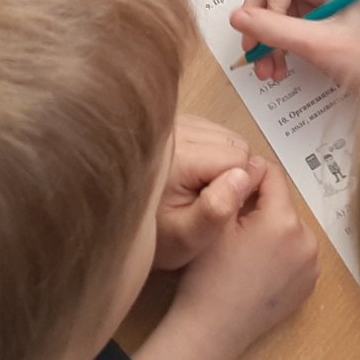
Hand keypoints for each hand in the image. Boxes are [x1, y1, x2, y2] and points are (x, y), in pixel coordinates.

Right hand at [134, 170, 319, 359]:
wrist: (210, 331)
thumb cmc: (207, 277)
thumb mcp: (216, 219)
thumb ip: (237, 183)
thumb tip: (249, 164)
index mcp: (285, 221)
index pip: (273, 174)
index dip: (248, 174)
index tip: (230, 186)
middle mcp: (307, 241)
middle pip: (283, 202)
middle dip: (260, 204)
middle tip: (233, 221)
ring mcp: (312, 266)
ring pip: (289, 227)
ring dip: (271, 227)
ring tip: (243, 245)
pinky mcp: (309, 285)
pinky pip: (296, 252)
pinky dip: (280, 251)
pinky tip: (256, 264)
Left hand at [154, 115, 263, 270]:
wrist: (117, 223)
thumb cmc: (156, 235)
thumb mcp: (188, 237)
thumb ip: (216, 210)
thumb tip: (242, 176)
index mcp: (179, 155)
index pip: (238, 157)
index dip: (235, 186)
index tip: (213, 206)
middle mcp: (175, 128)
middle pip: (233, 142)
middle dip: (229, 172)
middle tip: (204, 199)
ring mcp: (173, 122)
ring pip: (225, 135)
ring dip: (220, 162)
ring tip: (195, 188)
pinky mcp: (173, 122)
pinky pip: (210, 131)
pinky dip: (209, 152)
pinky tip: (189, 175)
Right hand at [229, 0, 359, 93]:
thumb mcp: (321, 45)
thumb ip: (276, 30)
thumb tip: (238, 17)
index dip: (263, 7)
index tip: (266, 39)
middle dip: (261, 28)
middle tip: (257, 58)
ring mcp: (323, 2)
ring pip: (275, 13)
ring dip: (267, 42)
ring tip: (270, 71)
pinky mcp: (322, 21)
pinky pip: (287, 27)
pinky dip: (279, 48)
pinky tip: (279, 68)